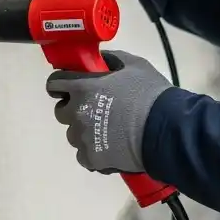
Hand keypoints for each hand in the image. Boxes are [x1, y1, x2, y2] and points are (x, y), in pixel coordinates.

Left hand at [46, 50, 171, 173]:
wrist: (165, 130)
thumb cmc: (150, 94)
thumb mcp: (134, 65)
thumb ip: (112, 60)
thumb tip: (100, 60)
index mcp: (83, 88)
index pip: (54, 83)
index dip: (61, 84)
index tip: (69, 88)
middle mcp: (76, 113)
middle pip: (62, 112)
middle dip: (74, 109)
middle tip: (96, 109)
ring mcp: (82, 139)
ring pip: (73, 135)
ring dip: (85, 131)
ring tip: (108, 132)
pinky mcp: (91, 160)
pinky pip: (84, 155)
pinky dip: (94, 152)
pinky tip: (111, 147)